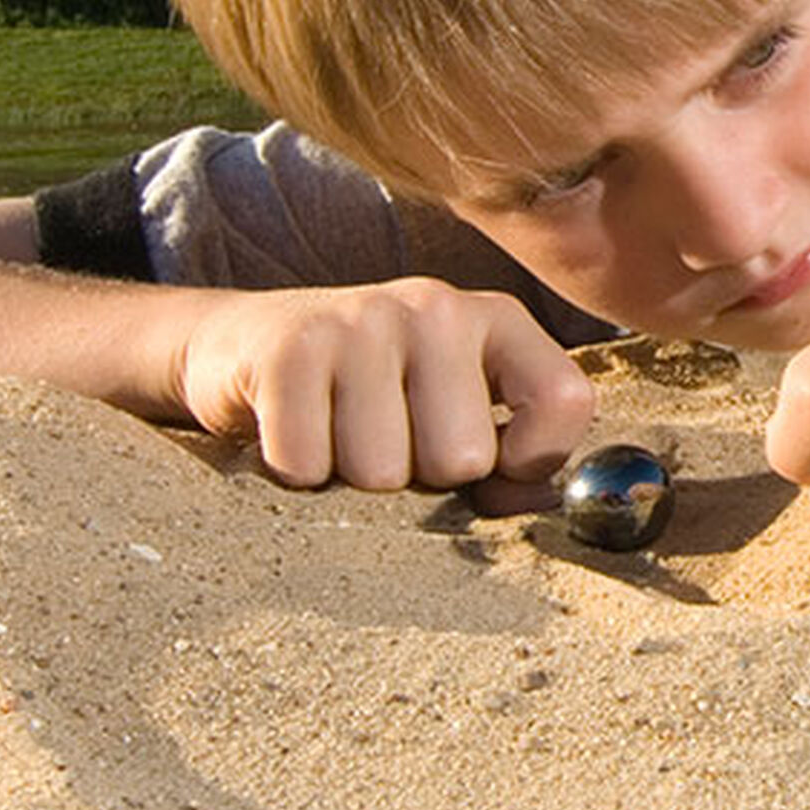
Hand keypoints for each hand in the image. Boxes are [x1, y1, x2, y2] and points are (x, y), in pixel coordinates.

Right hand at [172, 277, 594, 497]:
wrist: (243, 345)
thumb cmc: (369, 398)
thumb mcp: (452, 416)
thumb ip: (512, 462)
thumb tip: (546, 504)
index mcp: (498, 320)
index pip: (566, 403)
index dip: (529, 461)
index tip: (488, 464)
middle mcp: (438, 306)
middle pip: (463, 459)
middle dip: (420, 478)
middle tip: (387, 440)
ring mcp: (363, 319)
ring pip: (381, 472)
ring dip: (351, 479)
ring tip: (338, 433)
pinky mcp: (290, 348)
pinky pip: (307, 465)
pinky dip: (294, 471)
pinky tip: (294, 430)